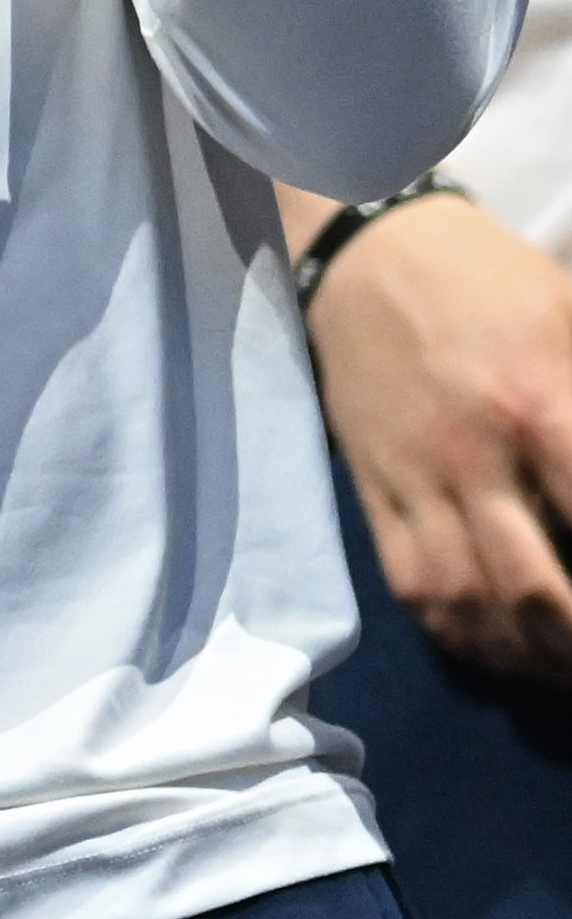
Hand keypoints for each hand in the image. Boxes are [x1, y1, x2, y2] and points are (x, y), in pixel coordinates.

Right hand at [312, 192, 571, 685]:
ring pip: (467, 600)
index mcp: (540, 404)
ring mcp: (414, 477)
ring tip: (559, 666)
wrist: (367, 252)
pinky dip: (455, 631)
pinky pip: (408, 581)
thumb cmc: (495, 283)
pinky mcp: (373, 486)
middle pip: (532, 588)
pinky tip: (492, 644)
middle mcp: (474, 456)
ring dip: (523, 653)